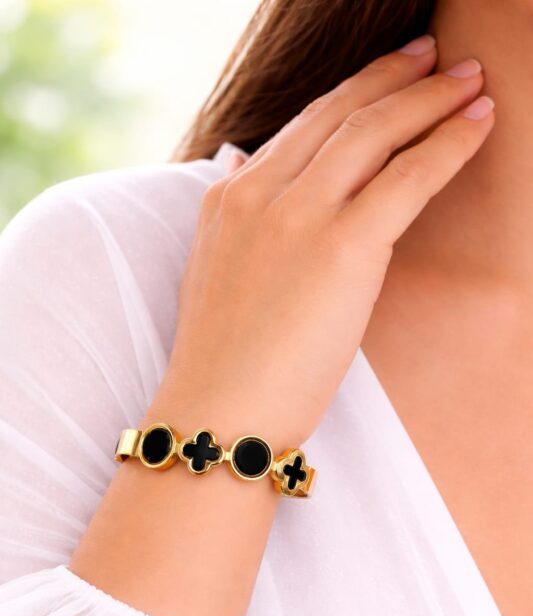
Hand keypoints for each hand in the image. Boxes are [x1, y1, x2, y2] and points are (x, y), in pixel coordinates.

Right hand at [167, 35, 493, 450]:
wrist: (218, 414)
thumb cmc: (224, 361)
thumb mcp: (213, 271)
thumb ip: (233, 212)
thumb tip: (239, 162)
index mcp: (229, 198)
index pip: (302, 128)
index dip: (352, 94)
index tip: (388, 76)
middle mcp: (259, 192)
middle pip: (341, 115)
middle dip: (396, 78)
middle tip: (437, 58)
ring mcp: (298, 215)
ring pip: (376, 133)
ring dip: (431, 100)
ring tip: (470, 84)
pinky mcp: (341, 247)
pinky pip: (406, 178)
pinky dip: (448, 145)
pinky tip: (476, 127)